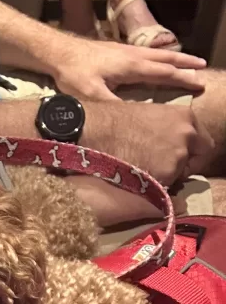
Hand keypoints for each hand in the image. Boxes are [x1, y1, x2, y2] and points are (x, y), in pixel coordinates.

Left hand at [51, 36, 206, 102]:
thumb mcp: (92, 95)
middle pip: (166, 58)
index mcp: (131, 66)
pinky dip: (160, 55)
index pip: (164, 72)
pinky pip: (147, 53)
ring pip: (157, 53)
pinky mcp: (119, 50)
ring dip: (175, 57)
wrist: (59, 52)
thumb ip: (113, 105)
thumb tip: (132, 117)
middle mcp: (133, 55)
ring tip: (189, 61)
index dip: (182, 78)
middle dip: (186, 64)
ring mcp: (126, 51)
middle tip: (203, 69)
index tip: (198, 84)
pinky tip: (159, 59)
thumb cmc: (74, 74)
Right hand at [83, 102, 214, 186]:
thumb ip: (170, 130)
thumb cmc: (117, 121)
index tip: (178, 159)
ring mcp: (178, 155)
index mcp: (187, 117)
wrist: (99, 130)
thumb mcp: (153, 116)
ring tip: (142, 169)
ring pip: (178, 176)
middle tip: (158, 166)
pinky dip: (153, 185)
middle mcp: (188, 134)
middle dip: (180, 167)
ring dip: (165, 177)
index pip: (204, 145)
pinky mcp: (165, 173)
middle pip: (194, 161)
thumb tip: (174, 145)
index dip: (191, 154)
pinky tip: (136, 176)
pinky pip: (165, 186)